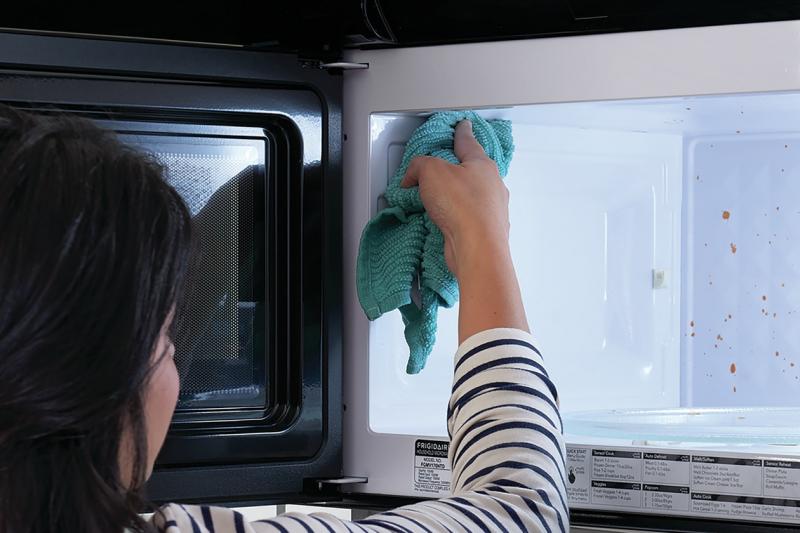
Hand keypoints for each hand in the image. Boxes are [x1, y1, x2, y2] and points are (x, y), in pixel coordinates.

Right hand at [400, 119, 526, 340]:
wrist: (477, 249)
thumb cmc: (463, 208)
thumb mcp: (431, 172)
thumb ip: (419, 166)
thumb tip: (413, 175)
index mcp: (483, 165)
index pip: (468, 142)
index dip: (462, 132)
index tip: (463, 125)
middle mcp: (492, 187)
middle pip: (472, 170)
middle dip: (458, 168)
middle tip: (443, 167)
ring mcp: (491, 211)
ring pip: (471, 196)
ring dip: (455, 196)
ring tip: (437, 200)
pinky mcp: (485, 232)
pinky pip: (467, 218)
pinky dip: (455, 217)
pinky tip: (444, 222)